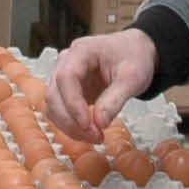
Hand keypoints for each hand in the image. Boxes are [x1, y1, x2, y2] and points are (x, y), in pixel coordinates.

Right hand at [45, 30, 156, 144]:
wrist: (135, 52)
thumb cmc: (133, 56)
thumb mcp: (132, 77)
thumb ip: (115, 99)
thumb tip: (100, 122)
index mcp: (81, 51)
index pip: (66, 77)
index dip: (73, 103)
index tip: (88, 123)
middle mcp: (67, 63)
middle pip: (54, 94)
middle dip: (71, 121)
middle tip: (95, 136)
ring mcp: (64, 78)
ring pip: (53, 106)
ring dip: (69, 126)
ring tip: (95, 136)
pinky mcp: (68, 92)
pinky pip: (60, 112)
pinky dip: (71, 125)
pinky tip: (88, 133)